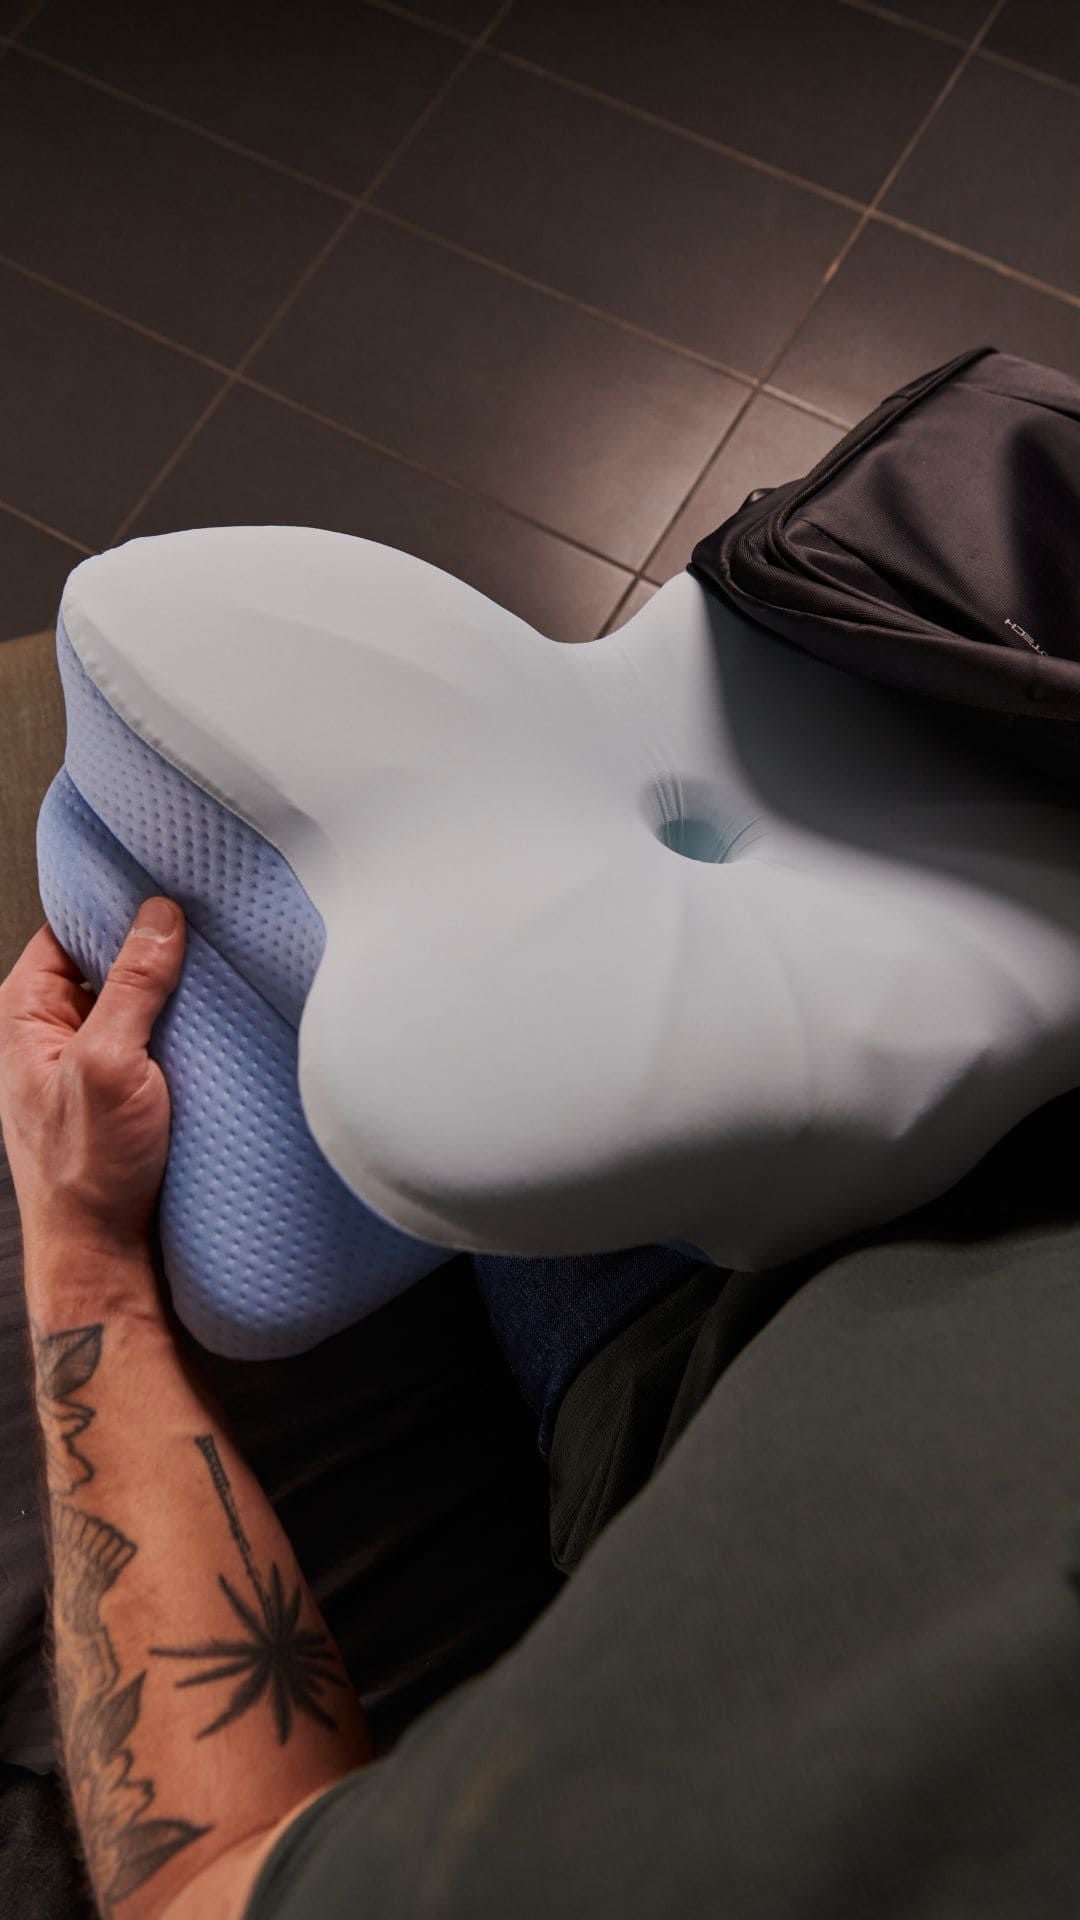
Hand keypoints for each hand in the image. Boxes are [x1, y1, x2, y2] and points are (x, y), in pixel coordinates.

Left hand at [0, 898, 185, 1257]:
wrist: (107, 1255)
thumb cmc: (86, 1174)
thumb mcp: (109, 1064)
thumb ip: (132, 986)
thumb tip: (157, 918)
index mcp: (25, 1014)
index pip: (68, 928)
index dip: (113, 905)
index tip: (162, 888)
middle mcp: (53, 1032)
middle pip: (108, 959)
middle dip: (154, 946)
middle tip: (201, 928)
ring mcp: (91, 1060)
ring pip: (139, 999)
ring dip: (176, 992)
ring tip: (214, 975)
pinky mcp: (127, 1088)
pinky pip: (158, 1037)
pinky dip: (186, 1029)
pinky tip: (214, 1025)